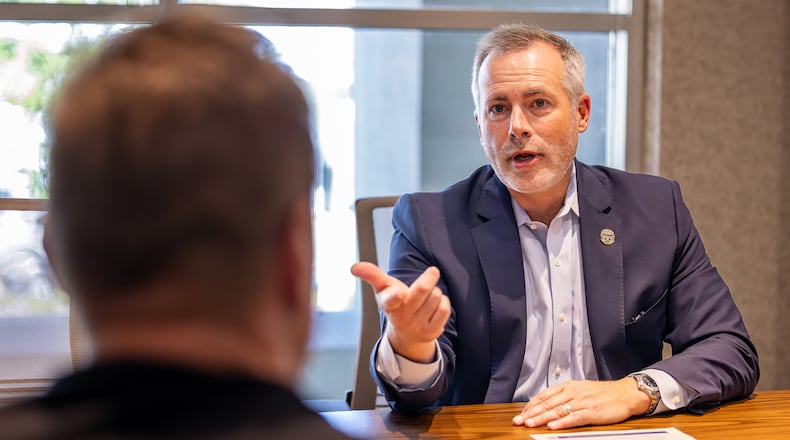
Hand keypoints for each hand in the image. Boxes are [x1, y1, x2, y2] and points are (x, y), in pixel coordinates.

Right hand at [350, 261, 450, 362]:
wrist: (406, 334)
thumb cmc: (396, 304)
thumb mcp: (383, 289)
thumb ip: (371, 275)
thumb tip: (354, 267)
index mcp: (388, 304)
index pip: (391, 299)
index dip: (395, 295)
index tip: (399, 294)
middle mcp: (402, 317)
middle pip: (422, 289)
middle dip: (430, 277)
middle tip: (432, 272)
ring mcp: (417, 326)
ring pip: (436, 297)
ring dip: (436, 291)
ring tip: (428, 296)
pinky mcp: (431, 332)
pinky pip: (444, 309)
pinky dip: (443, 302)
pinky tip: (436, 305)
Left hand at [512, 378, 650, 429]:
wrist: (625, 393)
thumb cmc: (602, 393)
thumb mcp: (579, 389)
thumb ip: (563, 396)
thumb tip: (546, 404)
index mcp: (568, 386)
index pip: (544, 395)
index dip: (531, 405)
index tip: (521, 413)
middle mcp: (573, 393)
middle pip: (548, 403)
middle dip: (531, 413)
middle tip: (518, 421)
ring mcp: (582, 402)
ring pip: (557, 410)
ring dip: (542, 418)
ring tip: (529, 423)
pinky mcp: (592, 412)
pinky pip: (574, 417)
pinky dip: (562, 422)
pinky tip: (552, 426)